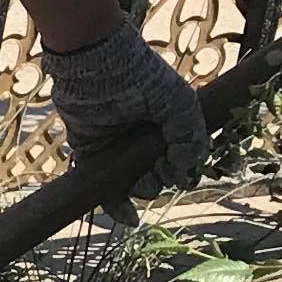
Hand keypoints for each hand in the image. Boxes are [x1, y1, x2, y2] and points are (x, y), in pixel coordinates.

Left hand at [42, 19, 206, 191]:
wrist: (96, 64)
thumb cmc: (141, 77)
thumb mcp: (179, 104)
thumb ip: (190, 140)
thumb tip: (188, 179)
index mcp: (166, 124)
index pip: (180, 160)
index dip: (181, 169)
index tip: (177, 165)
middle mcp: (142, 138)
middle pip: (158, 176)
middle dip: (159, 179)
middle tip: (156, 166)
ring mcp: (116, 146)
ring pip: (133, 184)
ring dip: (141, 190)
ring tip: (139, 180)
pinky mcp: (91, 151)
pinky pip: (103, 185)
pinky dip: (115, 205)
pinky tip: (128, 218)